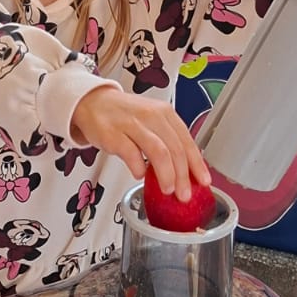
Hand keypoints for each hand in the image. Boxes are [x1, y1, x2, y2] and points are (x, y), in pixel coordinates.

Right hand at [71, 85, 209, 198]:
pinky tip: (139, 175)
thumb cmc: (124, 115)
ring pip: (159, 152)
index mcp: (165, 113)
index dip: (197, 164)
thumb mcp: (151, 120)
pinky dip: (138, 169)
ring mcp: (132, 124)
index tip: (203, 181)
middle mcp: (151, 116)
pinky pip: (132, 155)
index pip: (187, 140)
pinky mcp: (113, 134)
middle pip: (175, 149)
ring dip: (166, 175)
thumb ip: (167, 141)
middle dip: (183, 176)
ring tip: (167, 190)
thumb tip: (185, 171)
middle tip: (184, 194)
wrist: (93, 102)